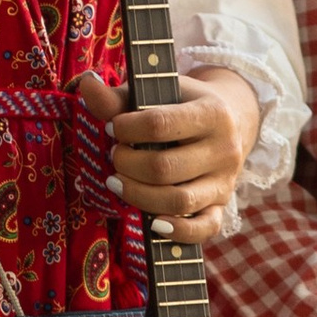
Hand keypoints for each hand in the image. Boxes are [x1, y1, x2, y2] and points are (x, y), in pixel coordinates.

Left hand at [79, 66, 261, 251]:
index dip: (126, 128)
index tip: (113, 128)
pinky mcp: (221, 206)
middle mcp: (225, 149)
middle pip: (165, 168)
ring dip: (138, 195)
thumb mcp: (158, 94)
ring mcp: (225, 181)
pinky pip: (203, 229)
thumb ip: (120, 97)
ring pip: (179, 201)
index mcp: (212, 113)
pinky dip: (177, 232)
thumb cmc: (182, 105)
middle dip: (127, 164)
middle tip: (115, 155)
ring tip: (117, 181)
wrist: (230, 120)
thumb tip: (87, 85)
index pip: (159, 124)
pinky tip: (151, 223)